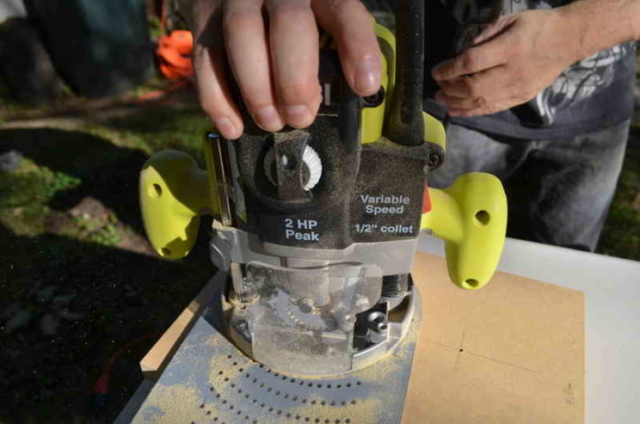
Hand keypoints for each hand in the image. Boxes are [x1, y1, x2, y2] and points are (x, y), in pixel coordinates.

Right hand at [180, 0, 381, 138]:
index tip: (365, 85)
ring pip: (242, 34)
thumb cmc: (288, 13)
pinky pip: (206, 56)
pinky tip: (233, 126)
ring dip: (256, 88)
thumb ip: (335, 43)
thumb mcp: (319, 15)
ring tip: (270, 122)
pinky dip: (216, 97)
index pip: (342, 10)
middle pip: (289, 23)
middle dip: (295, 78)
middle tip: (300, 117)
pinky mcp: (204, 13)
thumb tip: (355, 93)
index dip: (357, 47)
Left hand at [431, 10, 580, 116]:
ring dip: (456, 103)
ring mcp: (518, 88)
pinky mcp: (520, 98)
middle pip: (473, 87)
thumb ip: (484, 35)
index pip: (471, 63)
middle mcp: (513, 71)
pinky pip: (491, 108)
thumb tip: (460, 54)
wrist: (568, 40)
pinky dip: (471, 111)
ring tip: (442, 99)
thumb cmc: (536, 26)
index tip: (437, 71)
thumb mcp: (509, 20)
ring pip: (480, 102)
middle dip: (450, 89)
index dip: (449, 69)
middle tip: (438, 87)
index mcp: (510, 48)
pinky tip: (456, 110)